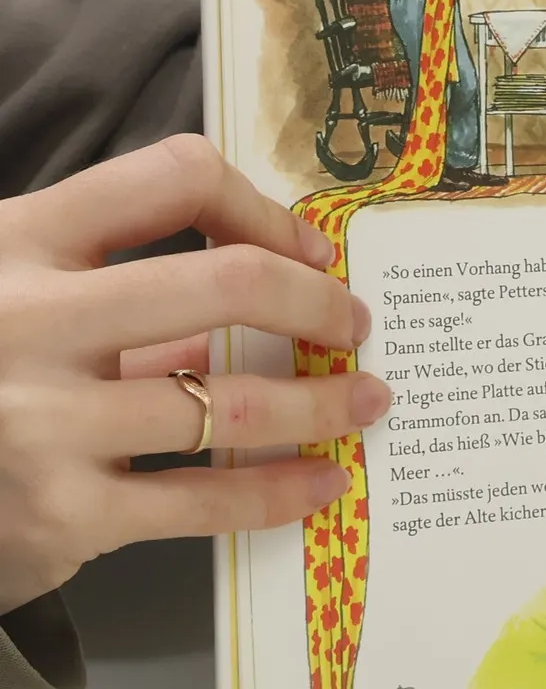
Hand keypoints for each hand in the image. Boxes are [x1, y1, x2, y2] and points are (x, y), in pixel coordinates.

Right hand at [0, 135, 385, 613]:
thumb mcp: (20, 299)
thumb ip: (122, 290)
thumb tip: (279, 282)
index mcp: (18, 241)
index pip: (171, 177)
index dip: (262, 207)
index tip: (312, 248)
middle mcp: (28, 319)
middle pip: (227, 282)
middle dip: (319, 302)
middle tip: (355, 324)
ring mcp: (43, 420)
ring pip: (236, 401)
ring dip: (326, 403)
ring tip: (366, 402)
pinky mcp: (63, 511)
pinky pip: (207, 499)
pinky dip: (284, 490)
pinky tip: (325, 480)